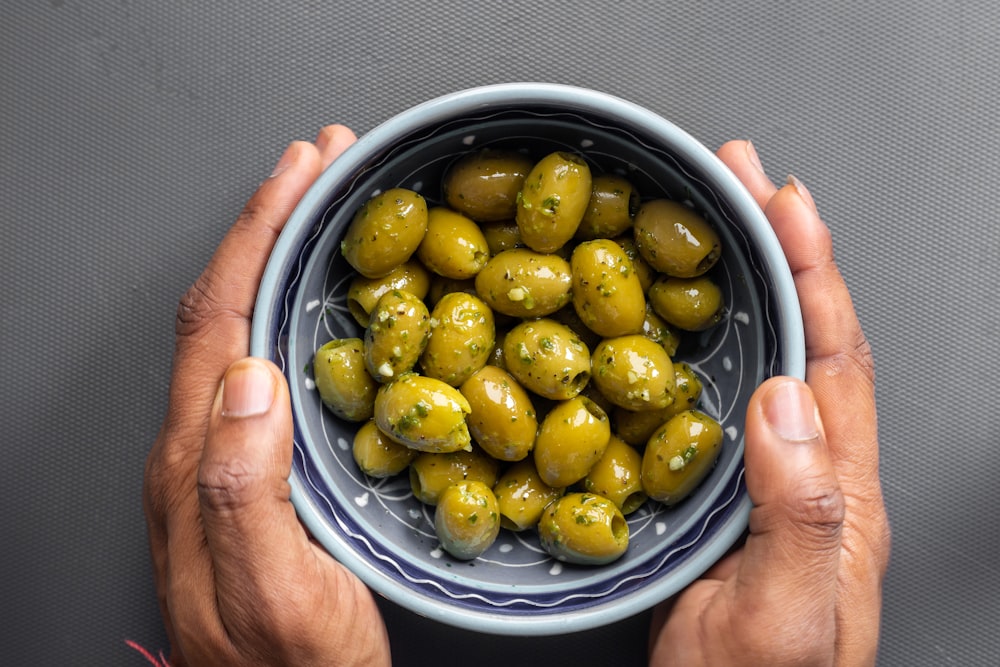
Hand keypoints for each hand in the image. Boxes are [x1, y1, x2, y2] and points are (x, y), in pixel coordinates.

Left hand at [143, 125, 391, 665]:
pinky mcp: (253, 469)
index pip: (218, 316)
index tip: (303, 167)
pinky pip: (263, 360)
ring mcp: (223, 456)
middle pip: (223, 304)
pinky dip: (292, 304)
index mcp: (198, 462)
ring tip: (327, 205)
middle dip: (270, 217)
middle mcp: (199, 447)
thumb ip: (246, 493)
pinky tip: (327, 297)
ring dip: (279, 252)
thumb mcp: (277, 597)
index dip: (258, 231)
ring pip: (240, 326)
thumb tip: (248, 378)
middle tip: (324, 160)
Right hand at [648, 142, 890, 665]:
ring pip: (766, 354)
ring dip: (747, 277)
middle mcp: (809, 467)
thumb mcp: (784, 615)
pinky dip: (706, 335)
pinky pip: (721, 392)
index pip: (831, 354)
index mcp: (836, 487)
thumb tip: (783, 401)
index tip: (782, 198)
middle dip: (780, 243)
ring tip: (716, 215)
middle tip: (741, 175)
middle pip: (804, 332)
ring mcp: (766, 474)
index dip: (811, 269)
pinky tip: (679, 313)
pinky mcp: (721, 489)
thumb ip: (799, 513)